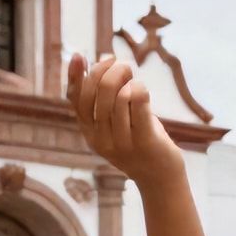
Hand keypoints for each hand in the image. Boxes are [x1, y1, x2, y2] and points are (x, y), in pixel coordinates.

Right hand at [67, 54, 184, 185]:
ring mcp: (122, 142)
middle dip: (108, 71)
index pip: (76, 101)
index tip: (79, 56)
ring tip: (134, 80)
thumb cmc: (138, 142)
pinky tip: (142, 89)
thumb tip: (100, 61)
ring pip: (119, 96)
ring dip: (128, 79)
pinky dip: (139, 88)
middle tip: (122, 65)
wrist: (160, 179)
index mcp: (89, 133)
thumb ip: (104, 101)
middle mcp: (101, 139)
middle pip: (97, 93)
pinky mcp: (144, 141)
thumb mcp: (114, 124)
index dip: (75, 76)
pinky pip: (137, 102)